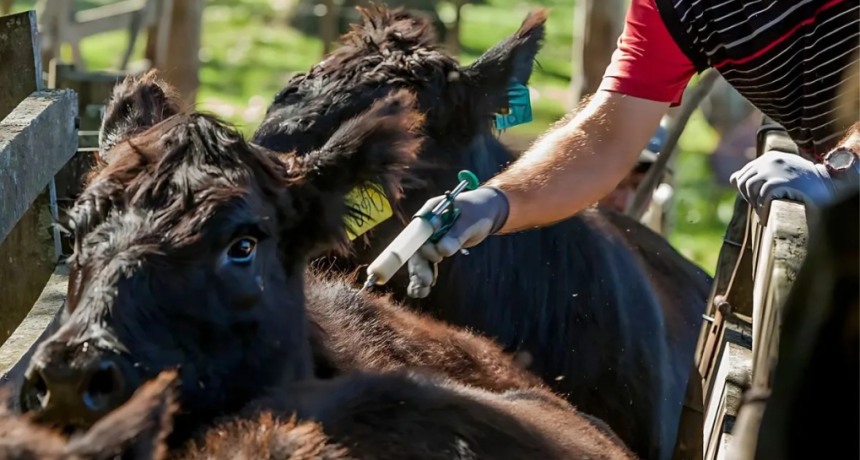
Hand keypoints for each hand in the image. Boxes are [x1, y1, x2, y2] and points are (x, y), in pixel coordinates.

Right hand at [406, 187, 509, 298]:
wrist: (485, 212)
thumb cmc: (478, 211)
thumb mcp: (470, 220)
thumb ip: (456, 234)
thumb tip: (443, 251)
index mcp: (430, 213)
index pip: (418, 231)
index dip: (421, 247)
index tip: (434, 258)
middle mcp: (426, 227)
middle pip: (417, 248)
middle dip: (420, 266)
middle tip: (426, 282)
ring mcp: (430, 239)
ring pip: (420, 259)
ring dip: (419, 275)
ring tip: (421, 292)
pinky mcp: (436, 249)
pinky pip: (427, 264)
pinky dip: (424, 277)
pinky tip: (421, 292)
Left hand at [730, 151, 853, 220]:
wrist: (829, 183)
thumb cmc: (804, 181)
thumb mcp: (779, 172)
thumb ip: (757, 174)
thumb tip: (732, 178)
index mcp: (768, 158)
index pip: (743, 175)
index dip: (746, 191)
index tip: (756, 201)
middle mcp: (768, 161)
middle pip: (743, 182)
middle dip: (747, 197)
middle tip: (759, 208)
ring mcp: (773, 170)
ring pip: (749, 189)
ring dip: (754, 204)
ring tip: (763, 213)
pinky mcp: (779, 182)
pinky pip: (761, 197)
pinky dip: (762, 210)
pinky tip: (766, 218)